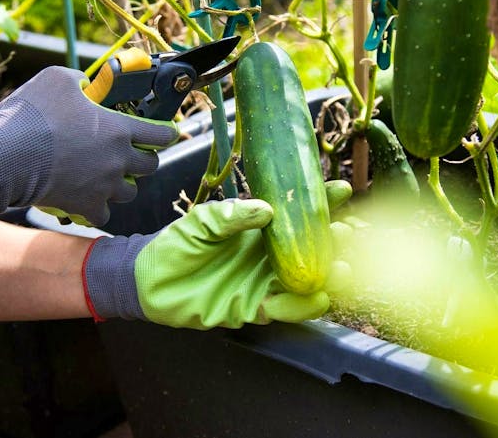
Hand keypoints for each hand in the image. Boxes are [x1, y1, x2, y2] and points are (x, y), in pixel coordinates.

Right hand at [0, 66, 178, 223]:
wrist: (7, 156)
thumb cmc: (32, 114)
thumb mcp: (57, 79)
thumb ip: (80, 81)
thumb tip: (85, 85)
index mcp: (118, 128)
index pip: (161, 134)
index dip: (167, 132)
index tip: (168, 133)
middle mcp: (118, 159)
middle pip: (151, 165)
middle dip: (145, 159)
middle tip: (132, 153)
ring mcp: (104, 186)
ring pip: (130, 191)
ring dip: (123, 184)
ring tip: (108, 177)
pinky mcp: (86, 206)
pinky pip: (105, 215)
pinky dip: (100, 209)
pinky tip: (90, 201)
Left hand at [83, 199, 331, 329]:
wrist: (150, 280)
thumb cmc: (177, 245)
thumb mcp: (202, 221)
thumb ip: (231, 215)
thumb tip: (266, 210)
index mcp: (259, 229)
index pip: (297, 214)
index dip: (322, 202)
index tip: (342, 190)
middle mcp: (267, 255)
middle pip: (310, 248)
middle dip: (333, 240)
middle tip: (348, 232)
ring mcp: (262, 282)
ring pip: (304, 280)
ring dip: (327, 275)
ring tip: (342, 268)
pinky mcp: (253, 308)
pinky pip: (285, 309)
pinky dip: (303, 306)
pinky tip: (319, 297)